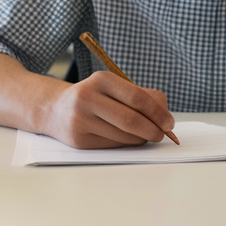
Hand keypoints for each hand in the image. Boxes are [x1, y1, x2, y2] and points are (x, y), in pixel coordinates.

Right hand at [44, 71, 174, 148]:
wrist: (56, 110)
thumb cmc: (95, 98)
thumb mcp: (115, 87)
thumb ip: (143, 96)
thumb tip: (165, 117)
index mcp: (101, 80)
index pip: (137, 97)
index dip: (158, 112)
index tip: (169, 123)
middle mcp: (87, 98)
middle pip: (130, 119)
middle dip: (153, 130)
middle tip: (163, 135)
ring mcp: (80, 120)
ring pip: (123, 136)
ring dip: (141, 139)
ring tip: (145, 135)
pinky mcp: (79, 140)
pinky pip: (112, 146)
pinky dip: (126, 144)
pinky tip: (128, 139)